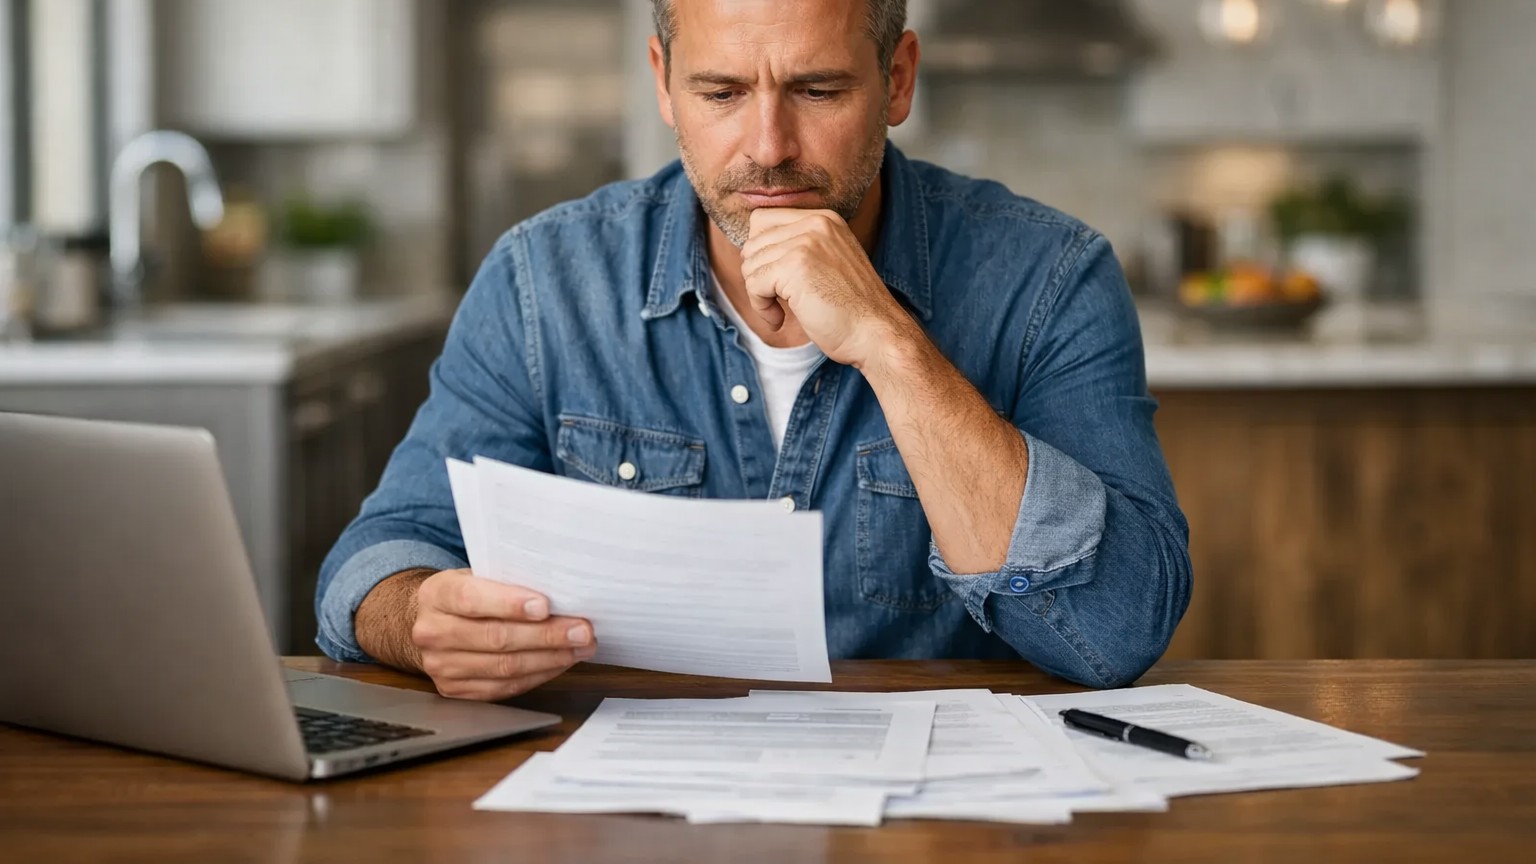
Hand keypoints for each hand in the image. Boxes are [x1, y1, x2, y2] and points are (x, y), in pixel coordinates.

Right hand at [410, 569, 595, 700]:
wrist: (429, 622)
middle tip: (581, 630)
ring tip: (581, 647)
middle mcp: (433, 632)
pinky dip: (539, 675)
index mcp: (437, 594)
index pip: (472, 599)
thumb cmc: (466, 594)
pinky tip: (560, 662)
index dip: (510, 603)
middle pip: (495, 637)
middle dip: (546, 635)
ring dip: (550, 658)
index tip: (545, 606)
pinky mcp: (455, 690)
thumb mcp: (476, 575)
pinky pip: (505, 687)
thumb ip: (507, 581)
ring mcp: (441, 666)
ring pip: (504, 667)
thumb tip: (560, 591)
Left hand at [741, 208, 909, 367]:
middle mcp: (815, 223)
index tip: (775, 281)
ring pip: (750, 264)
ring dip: (758, 295)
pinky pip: (754, 283)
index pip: (762, 221)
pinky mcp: (796, 265)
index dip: (760, 254)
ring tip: (781, 311)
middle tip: (777, 301)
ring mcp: (806, 242)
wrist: (876, 334)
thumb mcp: (827, 264)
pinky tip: (780, 319)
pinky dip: (761, 307)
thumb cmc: (850, 310)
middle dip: (757, 276)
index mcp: (824, 219)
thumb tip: (749, 251)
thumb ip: (797, 249)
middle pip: (753, 242)